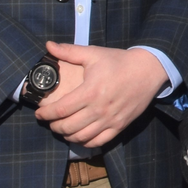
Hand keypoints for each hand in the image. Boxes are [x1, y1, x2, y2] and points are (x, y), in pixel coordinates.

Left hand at [35, 41, 169, 147]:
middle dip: (54, 126)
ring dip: (67, 135)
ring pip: (81, 137)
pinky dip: (85, 142)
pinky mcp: (120, 126)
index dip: (45, 114)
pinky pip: (98, 142)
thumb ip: (69, 51)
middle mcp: (99, 109)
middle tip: (49, 121)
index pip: (60, 109)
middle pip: (68, 127)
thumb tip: (48, 45)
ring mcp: (110, 120)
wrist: (148, 70)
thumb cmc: (118, 61)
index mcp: (90, 92)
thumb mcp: (93, 53)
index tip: (39, 113)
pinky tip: (79, 136)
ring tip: (62, 128)